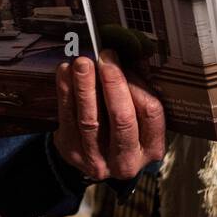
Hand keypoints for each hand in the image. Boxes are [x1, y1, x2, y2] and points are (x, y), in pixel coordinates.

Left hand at [53, 51, 164, 181]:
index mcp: (151, 147)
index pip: (150, 113)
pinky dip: (65, 93)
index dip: (137, 85)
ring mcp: (98, 160)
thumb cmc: (122, 127)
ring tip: (82, 63)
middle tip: (105, 59)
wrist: (94, 154)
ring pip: (90, 120)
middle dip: (113, 84)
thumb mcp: (138, 115)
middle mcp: (127, 160)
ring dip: (85, 87)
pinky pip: (67, 119)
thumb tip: (133, 55)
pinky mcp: (72, 153)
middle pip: (122, 119)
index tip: (126, 63)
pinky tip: (65, 72)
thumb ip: (138, 88)